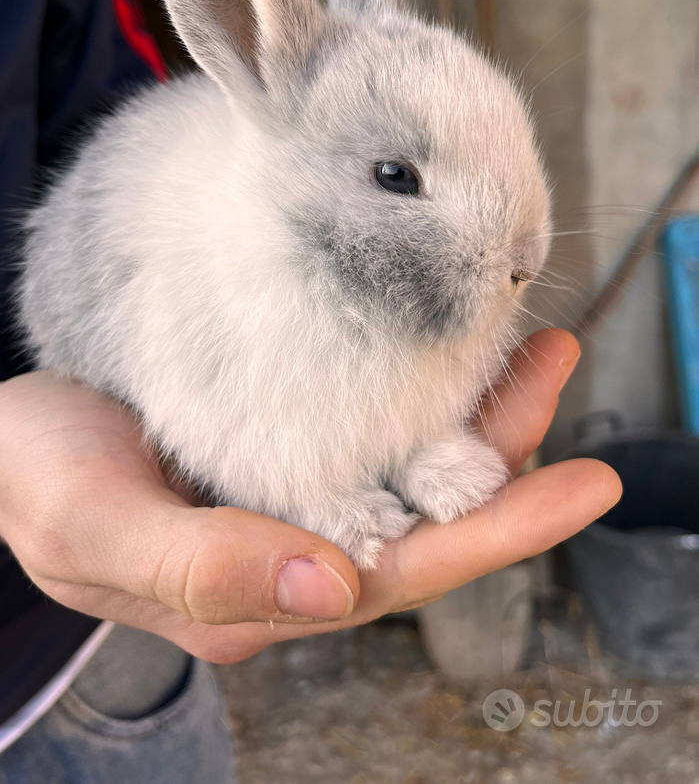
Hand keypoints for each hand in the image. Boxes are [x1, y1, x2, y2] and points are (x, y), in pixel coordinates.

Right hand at [0, 330, 620, 662]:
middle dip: (509, 451)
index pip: (403, 572)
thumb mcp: (95, 524)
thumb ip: (202, 570)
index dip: (499, 533)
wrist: (4, 438)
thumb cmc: (34, 480)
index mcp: (260, 595)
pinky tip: (452, 349)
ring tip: (533, 343)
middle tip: (558, 359)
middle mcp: (293, 554)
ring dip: (478, 412)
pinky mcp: (285, 450)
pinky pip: (375, 430)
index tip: (583, 487)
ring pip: (409, 468)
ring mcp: (294, 500)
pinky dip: (424, 393)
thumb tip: (331, 591)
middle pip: (427, 514)